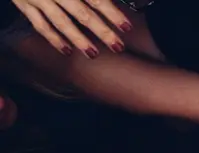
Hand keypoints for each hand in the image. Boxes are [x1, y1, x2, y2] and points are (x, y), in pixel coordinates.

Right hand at [12, 0, 131, 56]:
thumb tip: (112, 1)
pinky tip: (67, 50)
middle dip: (102, 31)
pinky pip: (40, 25)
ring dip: (78, 39)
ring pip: (61, 22)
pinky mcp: (24, 5)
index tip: (126, 27)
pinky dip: (53, 39)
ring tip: (93, 53)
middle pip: (82, 13)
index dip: (112, 13)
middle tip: (117, 46)